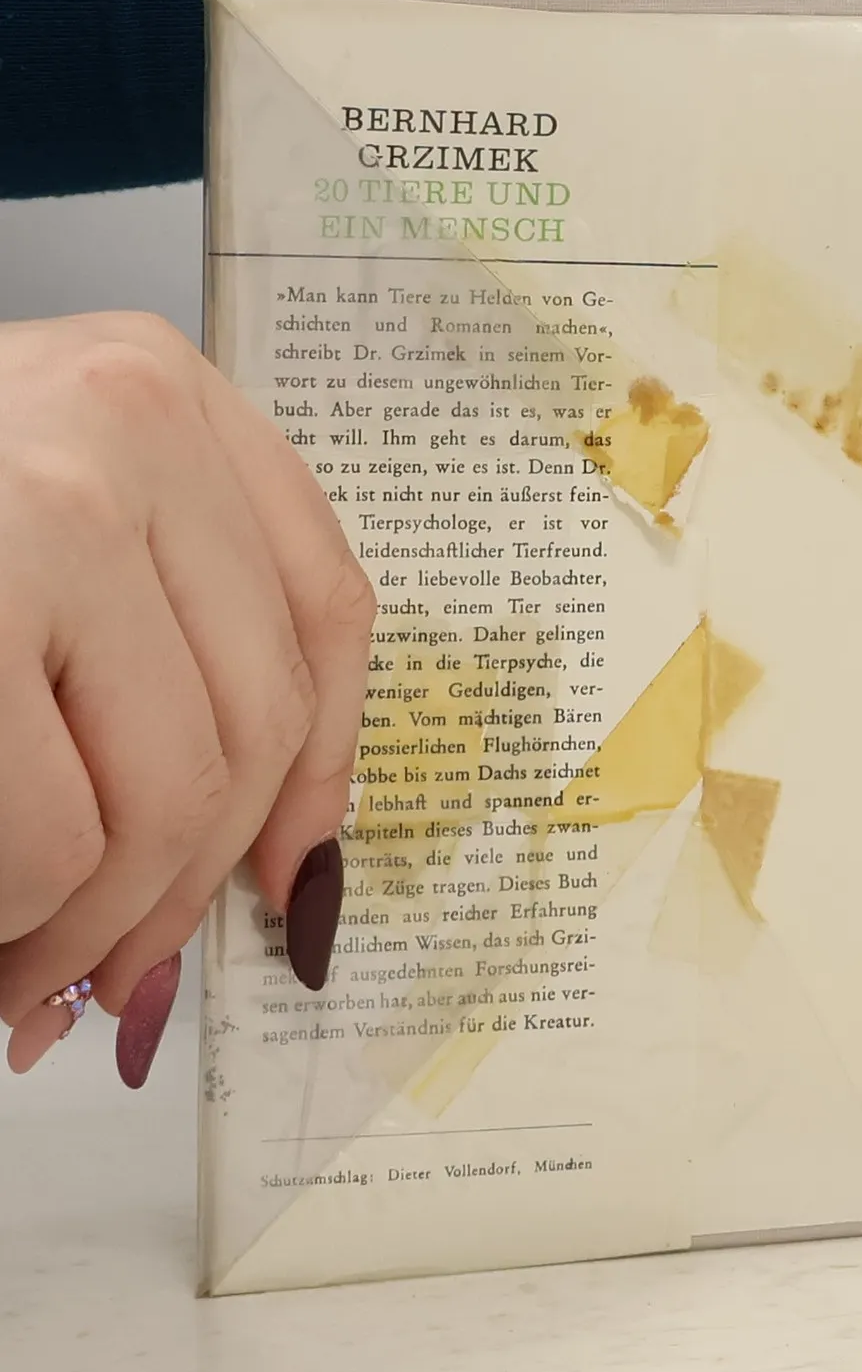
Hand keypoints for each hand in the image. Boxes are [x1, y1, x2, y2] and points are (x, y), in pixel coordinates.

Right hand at [0, 312, 372, 1080]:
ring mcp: (47, 503)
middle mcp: (126, 417)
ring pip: (164, 797)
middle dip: (178, 894)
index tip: (285, 877)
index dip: (318, 770)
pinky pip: (49, 836)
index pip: (321, 607)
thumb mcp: (27, 516)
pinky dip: (19, 916)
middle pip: (253, 723)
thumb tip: (286, 858)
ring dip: (91, 927)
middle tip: (107, 980)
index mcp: (158, 391)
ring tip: (20, 978)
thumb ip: (154, 635)